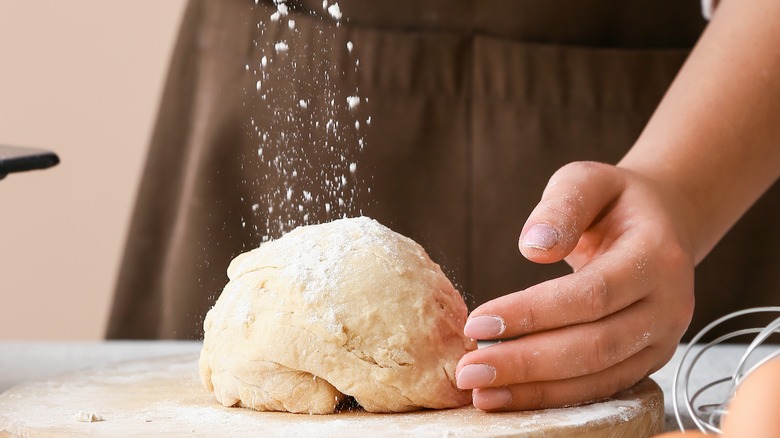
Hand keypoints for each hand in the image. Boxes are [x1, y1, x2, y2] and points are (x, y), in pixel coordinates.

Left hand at [456, 161, 695, 410]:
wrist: (661, 224)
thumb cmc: (613, 202)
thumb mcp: (588, 181)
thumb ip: (562, 206)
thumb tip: (533, 247)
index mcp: (657, 256)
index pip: (592, 294)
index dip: (534, 313)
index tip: (476, 323)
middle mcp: (668, 305)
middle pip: (595, 346)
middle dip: (527, 363)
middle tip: (469, 370)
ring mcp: (663, 340)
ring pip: (599, 377)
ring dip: (537, 391)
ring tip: (481, 394)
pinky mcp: (647, 362)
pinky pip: (601, 389)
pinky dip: (554, 398)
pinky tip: (510, 398)